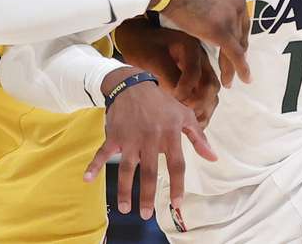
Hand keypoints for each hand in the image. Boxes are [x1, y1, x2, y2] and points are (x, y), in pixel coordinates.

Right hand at [85, 67, 215, 219]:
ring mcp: (130, 138)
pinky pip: (102, 152)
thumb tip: (213, 158)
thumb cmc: (162, 104)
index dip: (177, 186)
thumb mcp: (184, 116)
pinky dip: (94, 165)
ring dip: (124, 189)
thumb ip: (198, 138)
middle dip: (147, 195)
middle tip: (146, 215)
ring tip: (125, 208)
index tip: (177, 204)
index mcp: (170, 134)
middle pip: (149, 172)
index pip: (176, 165)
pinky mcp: (114, 135)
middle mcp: (150, 138)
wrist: (134, 85)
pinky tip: (88, 179)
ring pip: (126, 168)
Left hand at [114, 19, 219, 126]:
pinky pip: (206, 95)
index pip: (197, 73)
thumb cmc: (142, 46)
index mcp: (191, 48)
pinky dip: (202, 108)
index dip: (187, 90)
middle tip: (186, 115)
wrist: (136, 38)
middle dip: (201, 102)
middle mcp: (200, 58)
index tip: (174, 98)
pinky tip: (194, 121)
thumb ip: (168, 75)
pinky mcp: (195, 78)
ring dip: (204, 108)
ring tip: (193, 123)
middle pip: (211, 84)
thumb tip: (180, 98)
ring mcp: (200, 68)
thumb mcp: (153, 58)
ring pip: (211, 92)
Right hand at [149, 0, 250, 86]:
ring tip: (230, 80)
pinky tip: (242, 80)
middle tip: (236, 65)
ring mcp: (231, 16)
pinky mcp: (221, 31)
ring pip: (238, 45)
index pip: (241, 17)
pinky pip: (234, 54)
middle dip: (239, 49)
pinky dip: (240, 69)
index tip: (234, 44)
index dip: (238, 33)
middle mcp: (239, 2)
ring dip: (236, 64)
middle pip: (242, 31)